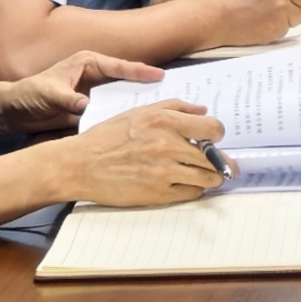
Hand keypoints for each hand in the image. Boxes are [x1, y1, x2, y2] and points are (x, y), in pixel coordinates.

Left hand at [0, 50, 164, 135]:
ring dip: (137, 105)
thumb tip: (86, 107)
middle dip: (146, 87)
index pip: (118, 66)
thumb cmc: (29, 93)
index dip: (140, 72)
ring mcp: (94, 94)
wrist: (13, 111)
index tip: (160, 76)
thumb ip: (68, 99)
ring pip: (121, 98)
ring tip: (161, 112)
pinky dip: (123, 119)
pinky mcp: (90, 111)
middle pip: (126, 81)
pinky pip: (111, 114)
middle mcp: (94, 76)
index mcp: (87, 63)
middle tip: (171, 94)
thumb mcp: (48, 93)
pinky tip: (137, 127)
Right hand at [43, 100, 227, 207]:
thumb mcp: (139, 111)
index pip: (213, 128)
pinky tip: (184, 183)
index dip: (217, 134)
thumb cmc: (107, 137)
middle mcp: (168, 146)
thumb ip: (174, 107)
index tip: (213, 138)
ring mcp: (164, 172)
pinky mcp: (159, 194)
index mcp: (165, 121)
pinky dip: (193, 189)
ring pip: (209, 178)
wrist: (80, 165)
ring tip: (204, 174)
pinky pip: (192, 193)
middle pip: (215, 157)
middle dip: (220, 160)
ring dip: (211, 177)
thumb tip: (203, 110)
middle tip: (218, 162)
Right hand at [207, 0, 300, 44]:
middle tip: (283, 10)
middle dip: (297, 5)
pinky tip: (262, 26)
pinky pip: (288, 28)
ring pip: (299, 15)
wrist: (213, 16)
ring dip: (289, 18)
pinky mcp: (279, 25)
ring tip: (269, 19)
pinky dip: (278, 30)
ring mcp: (281, 6)